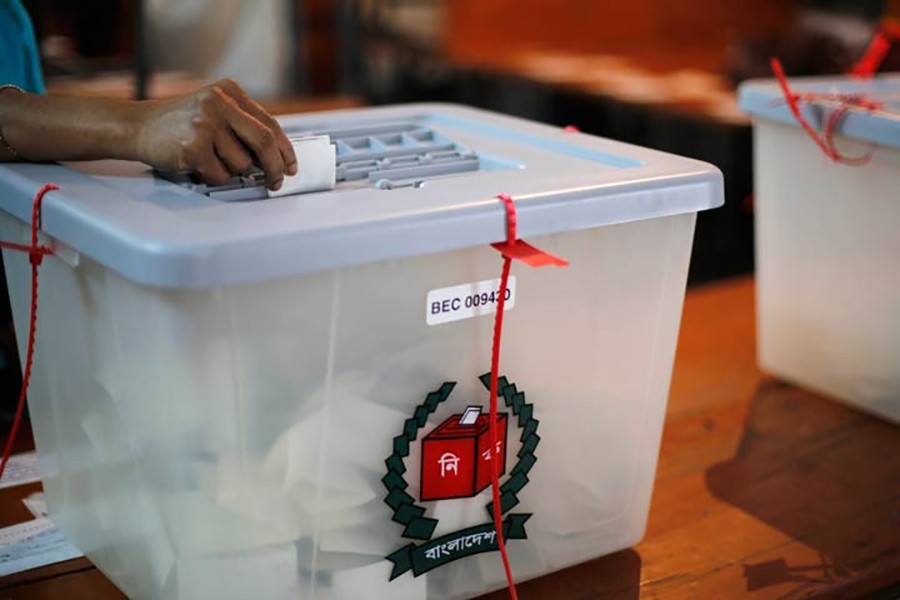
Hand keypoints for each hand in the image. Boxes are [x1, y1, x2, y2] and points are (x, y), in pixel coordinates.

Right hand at [132, 79, 296, 190]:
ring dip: (232, 172)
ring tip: (211, 160)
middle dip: (275, 167)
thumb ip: (243, 125)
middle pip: (264, 142)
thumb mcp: (213, 110)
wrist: (137, 126)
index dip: (285, 149)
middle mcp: (219, 104)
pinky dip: (214, 177)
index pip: (270, 123)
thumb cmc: (179, 123)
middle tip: (276, 181)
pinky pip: (221, 175)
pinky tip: (198, 164)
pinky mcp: (193, 147)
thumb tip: (276, 156)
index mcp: (229, 92)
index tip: (291, 165)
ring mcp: (205, 125)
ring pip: (242, 164)